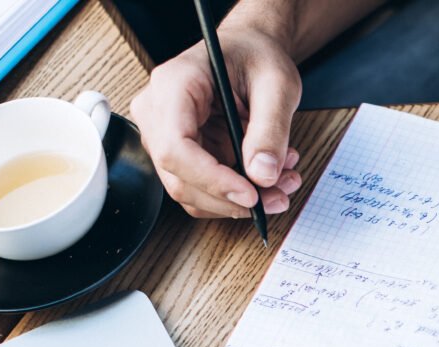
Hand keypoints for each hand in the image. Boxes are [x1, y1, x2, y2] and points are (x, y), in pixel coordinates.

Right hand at [132, 23, 303, 218]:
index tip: (252, 195)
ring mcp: (164, 136)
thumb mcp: (276, 84)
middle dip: (231, 199)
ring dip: (237, 202)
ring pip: (191, 192)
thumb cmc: (255, 57)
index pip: (176, 147)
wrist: (248, 52)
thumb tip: (263, 176)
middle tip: (279, 197)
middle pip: (179, 178)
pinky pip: (202, 190)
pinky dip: (235, 195)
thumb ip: (271, 129)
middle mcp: (157, 113)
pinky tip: (266, 178)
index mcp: (173, 85)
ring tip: (281, 184)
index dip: (212, 179)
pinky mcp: (181, 154)